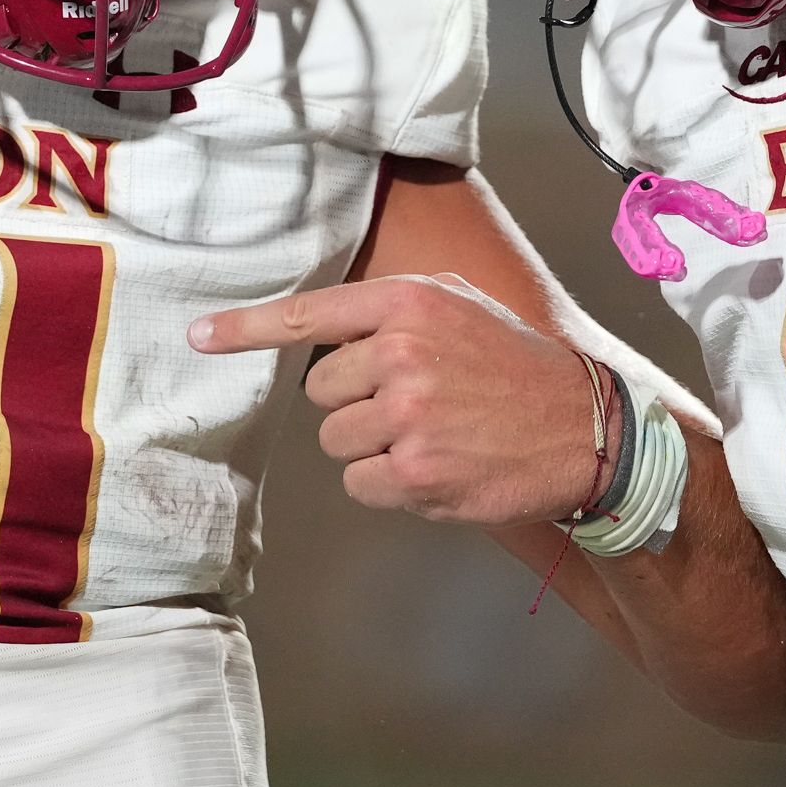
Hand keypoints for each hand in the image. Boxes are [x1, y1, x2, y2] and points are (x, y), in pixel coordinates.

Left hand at [190, 272, 613, 525]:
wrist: (586, 429)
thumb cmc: (513, 364)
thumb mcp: (458, 305)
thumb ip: (389, 308)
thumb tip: (318, 326)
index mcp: (407, 303)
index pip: (307, 314)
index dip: (245, 329)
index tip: (199, 337)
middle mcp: (401, 354)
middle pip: (320, 390)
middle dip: (355, 401)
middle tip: (414, 402)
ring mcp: (407, 416)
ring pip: (336, 440)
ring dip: (371, 445)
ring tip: (431, 434)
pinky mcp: (415, 473)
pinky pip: (359, 482)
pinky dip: (387, 484)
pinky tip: (436, 466)